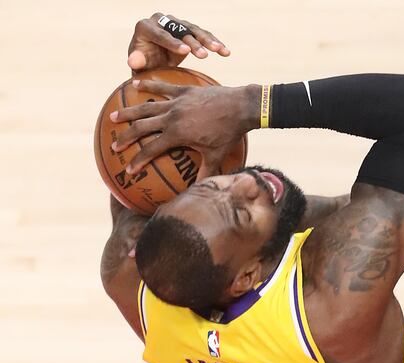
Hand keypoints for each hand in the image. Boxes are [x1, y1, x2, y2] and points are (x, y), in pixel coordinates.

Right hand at [110, 80, 259, 178]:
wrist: (242, 106)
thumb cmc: (230, 133)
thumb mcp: (217, 155)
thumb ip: (205, 172)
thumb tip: (199, 190)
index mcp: (177, 134)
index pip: (151, 150)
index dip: (138, 161)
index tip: (129, 171)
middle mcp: (172, 117)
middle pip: (141, 127)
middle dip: (126, 138)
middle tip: (114, 146)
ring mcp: (177, 102)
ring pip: (146, 106)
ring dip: (129, 112)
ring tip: (114, 117)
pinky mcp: (185, 90)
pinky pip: (162, 86)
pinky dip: (148, 85)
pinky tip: (135, 83)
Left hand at [128, 13, 229, 72]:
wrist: (152, 61)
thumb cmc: (143, 64)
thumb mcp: (138, 65)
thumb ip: (136, 62)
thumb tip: (133, 62)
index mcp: (145, 27)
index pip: (160, 34)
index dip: (172, 42)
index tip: (185, 51)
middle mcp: (161, 21)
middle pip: (179, 30)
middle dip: (193, 42)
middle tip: (203, 55)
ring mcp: (176, 23)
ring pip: (194, 30)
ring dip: (208, 41)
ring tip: (219, 50)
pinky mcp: (188, 29)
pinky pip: (203, 35)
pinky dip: (214, 43)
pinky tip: (225, 51)